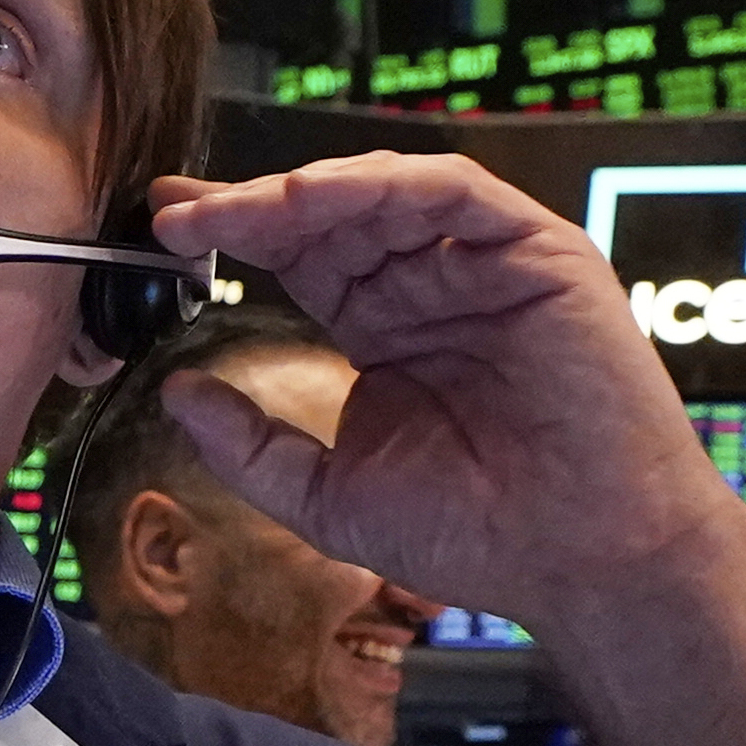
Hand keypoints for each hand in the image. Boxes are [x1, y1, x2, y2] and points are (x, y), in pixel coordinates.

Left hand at [142, 154, 745, 627]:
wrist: (582, 559)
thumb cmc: (477, 535)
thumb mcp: (328, 496)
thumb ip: (249, 446)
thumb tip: (174, 394)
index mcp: (387, 329)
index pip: (300, 259)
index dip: (233, 237)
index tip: (164, 229)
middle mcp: (433, 286)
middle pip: (330, 218)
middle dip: (249, 208)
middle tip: (176, 212)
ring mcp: (486, 264)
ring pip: (386, 193)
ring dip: (304, 192)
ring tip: (236, 210)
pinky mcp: (540, 252)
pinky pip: (455, 192)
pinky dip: (386, 186)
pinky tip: (317, 200)